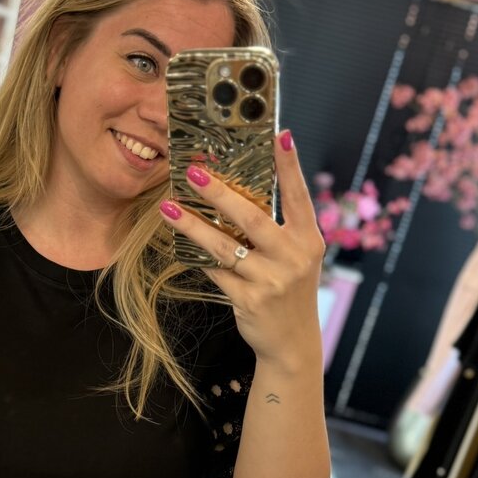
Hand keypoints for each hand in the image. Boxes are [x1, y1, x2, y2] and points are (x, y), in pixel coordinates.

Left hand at [160, 130, 324, 372]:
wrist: (292, 342)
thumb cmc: (290, 289)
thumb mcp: (297, 257)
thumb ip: (279, 228)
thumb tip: (240, 189)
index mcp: (309, 240)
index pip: (298, 196)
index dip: (289, 166)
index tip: (279, 135)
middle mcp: (293, 258)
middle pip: (252, 218)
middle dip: (221, 194)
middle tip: (194, 172)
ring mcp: (271, 280)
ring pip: (225, 247)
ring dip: (194, 226)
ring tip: (169, 207)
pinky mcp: (249, 300)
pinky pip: (215, 272)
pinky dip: (196, 257)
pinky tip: (177, 242)